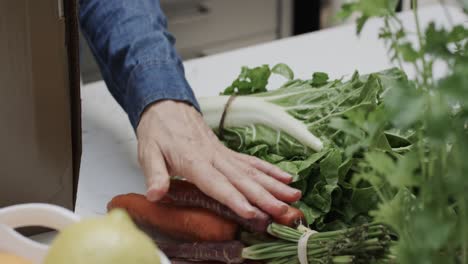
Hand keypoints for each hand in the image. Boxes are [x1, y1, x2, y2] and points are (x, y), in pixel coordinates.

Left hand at [136, 100, 300, 217]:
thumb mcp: (148, 152)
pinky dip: (270, 170)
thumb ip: (155, 174)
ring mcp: (224, 154)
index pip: (216, 183)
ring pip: (253, 171)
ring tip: (295, 195)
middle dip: (265, 197)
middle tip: (284, 211)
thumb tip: (155, 195)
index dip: (234, 199)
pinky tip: (286, 177)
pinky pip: (252, 162)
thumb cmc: (158, 130)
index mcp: (194, 161)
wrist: (167, 105)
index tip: (251, 212)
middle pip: (243, 180)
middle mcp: (214, 158)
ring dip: (275, 185)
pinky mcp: (228, 152)